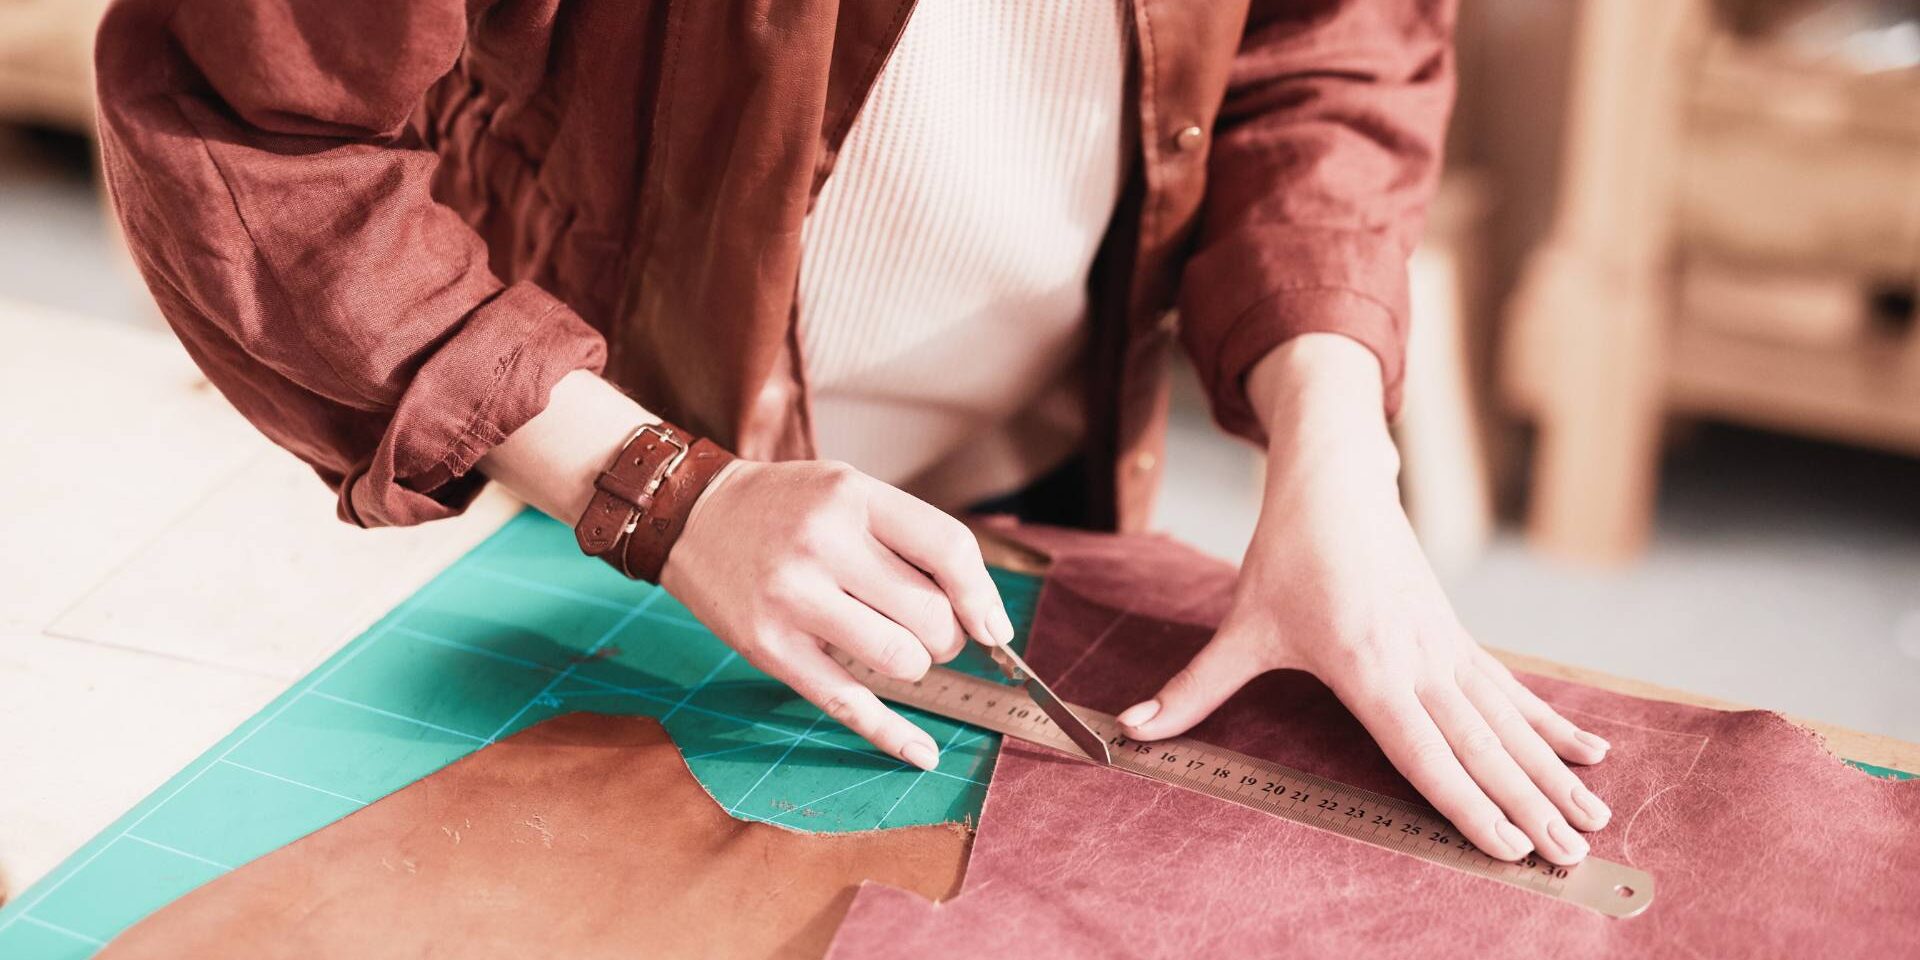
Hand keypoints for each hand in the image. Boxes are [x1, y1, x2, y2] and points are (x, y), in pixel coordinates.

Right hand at [662, 459, 1014, 769]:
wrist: (693, 516)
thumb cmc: (788, 509)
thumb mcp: (848, 493)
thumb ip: (909, 539)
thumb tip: (982, 619)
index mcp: (854, 496)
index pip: (948, 549)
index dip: (982, 596)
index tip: (994, 629)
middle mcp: (823, 544)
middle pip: (929, 614)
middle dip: (945, 636)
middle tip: (926, 631)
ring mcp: (792, 598)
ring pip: (899, 659)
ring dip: (914, 665)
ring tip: (894, 649)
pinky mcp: (770, 647)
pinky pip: (847, 701)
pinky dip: (892, 734)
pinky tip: (922, 753)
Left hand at [1116, 335, 1612, 864]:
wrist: (1335, 478)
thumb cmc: (1286, 553)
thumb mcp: (1239, 625)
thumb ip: (1193, 690)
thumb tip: (1130, 732)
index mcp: (1366, 667)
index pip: (1423, 752)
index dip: (1468, 802)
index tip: (1509, 845)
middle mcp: (1418, 662)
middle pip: (1481, 748)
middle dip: (1529, 806)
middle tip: (1572, 857)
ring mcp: (1445, 647)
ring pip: (1509, 724)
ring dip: (1555, 775)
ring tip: (1596, 822)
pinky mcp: (1456, 636)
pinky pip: (1512, 692)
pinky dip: (1553, 725)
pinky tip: (1593, 753)